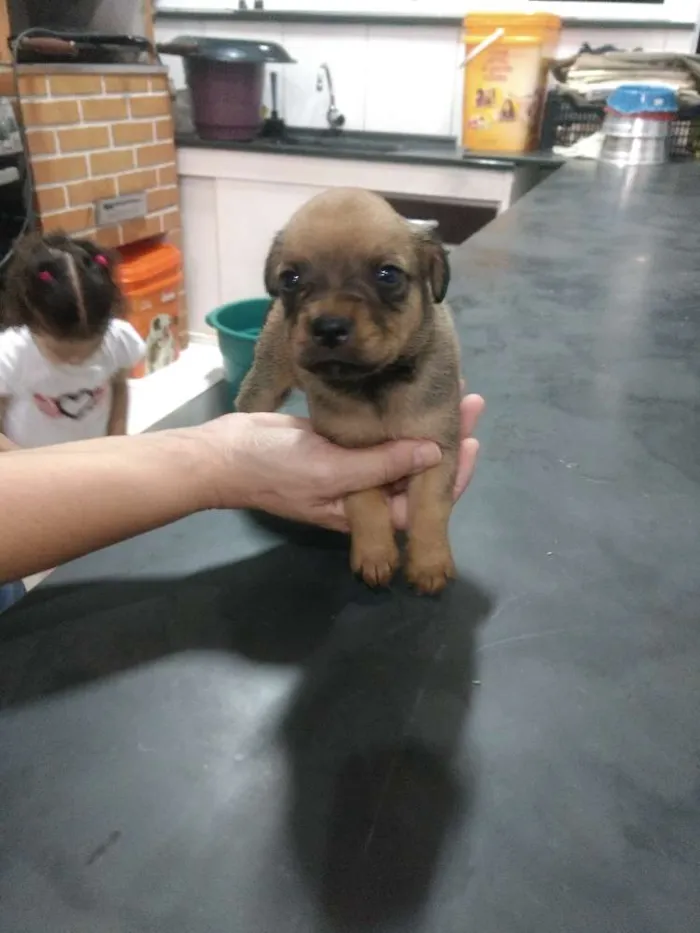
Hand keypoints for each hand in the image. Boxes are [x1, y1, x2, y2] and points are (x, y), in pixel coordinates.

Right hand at [199, 394, 483, 531]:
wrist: (224, 452)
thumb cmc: (276, 468)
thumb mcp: (332, 470)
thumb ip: (382, 464)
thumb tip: (434, 453)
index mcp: (364, 509)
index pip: (418, 502)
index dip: (449, 476)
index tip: (471, 441)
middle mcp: (361, 490)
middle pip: (413, 471)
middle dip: (443, 440)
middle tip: (469, 402)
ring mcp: (348, 465)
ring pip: (396, 447)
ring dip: (420, 422)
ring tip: (448, 390)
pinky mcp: (335, 441)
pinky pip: (373, 430)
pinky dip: (393, 412)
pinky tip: (407, 388)